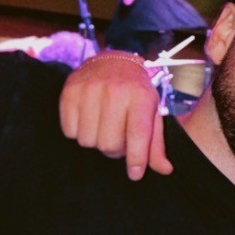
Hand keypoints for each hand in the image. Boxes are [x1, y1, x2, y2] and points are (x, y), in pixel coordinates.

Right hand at [59, 54, 170, 180]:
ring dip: (95, 140)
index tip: (135, 174)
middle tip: (118, 137)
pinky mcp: (70, 91)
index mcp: (141, 96)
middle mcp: (116, 90)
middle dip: (114, 149)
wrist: (114, 60)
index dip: (136, 158)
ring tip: (104, 126)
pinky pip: (69, 131)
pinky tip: (88, 118)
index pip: (138, 134)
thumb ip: (156, 144)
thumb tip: (165, 170)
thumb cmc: (136, 92)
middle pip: (109, 144)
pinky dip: (78, 131)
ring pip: (87, 140)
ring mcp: (90, 89)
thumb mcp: (152, 112)